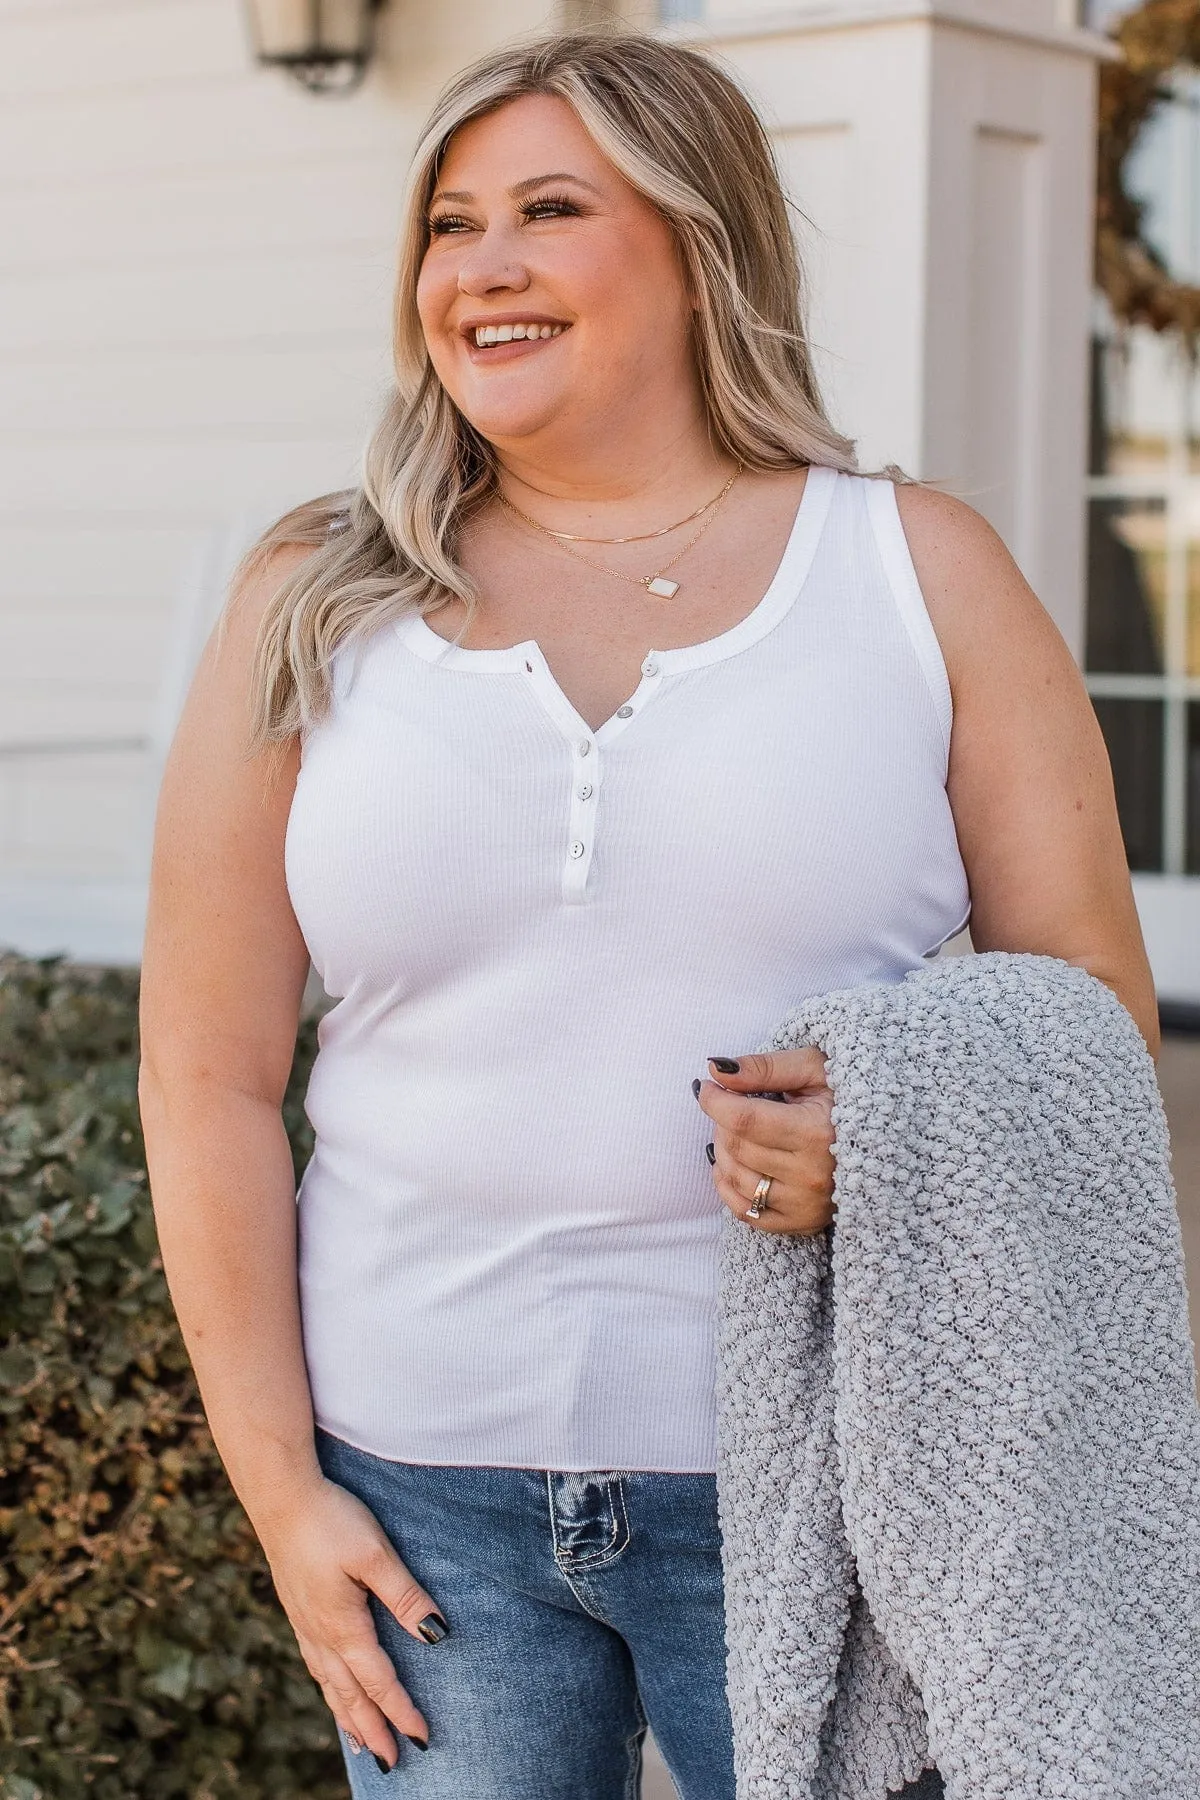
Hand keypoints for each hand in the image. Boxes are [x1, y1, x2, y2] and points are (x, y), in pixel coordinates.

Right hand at [256, 1475, 446, 1770]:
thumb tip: (438, 1636)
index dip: (402, 1711)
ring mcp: (304, 1623)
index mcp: (343, 1626)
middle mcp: (320, 1634)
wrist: (279, 1495)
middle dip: (374, 1730)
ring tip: (362, 1744)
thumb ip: (406, 1597)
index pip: (379, 1681)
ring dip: (348, 1716)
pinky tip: (331, 1687)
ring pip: (329, 1684)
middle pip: (350, 1695)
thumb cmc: (331, 1519)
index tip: (423, 1738)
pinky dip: (328, 1689)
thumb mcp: (375, 1555)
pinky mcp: (297, 1608)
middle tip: (394, 1764)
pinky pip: (315, 1664)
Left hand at [695, 1048, 834, 1234]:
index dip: (714, 1100)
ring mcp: (806, 1205)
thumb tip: (716, 1070)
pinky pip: (744, 1212)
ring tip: (738, 1131)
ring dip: (723, 1150)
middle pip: (736, 1147)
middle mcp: (811, 1175)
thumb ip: (764, 1068)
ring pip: (735, 1178)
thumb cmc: (848, 1095)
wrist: (890, 1137)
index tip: (708, 1086)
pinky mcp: (802, 1223)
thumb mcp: (813, 1069)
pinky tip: (735, 1164)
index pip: (743, 1119)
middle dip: (721, 1121)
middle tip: (732, 1104)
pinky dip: (728, 1186)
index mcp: (817, 1133)